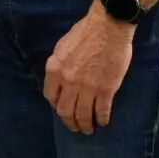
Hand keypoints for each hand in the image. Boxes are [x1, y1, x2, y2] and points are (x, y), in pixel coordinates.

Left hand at [44, 3, 135, 133]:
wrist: (108, 28)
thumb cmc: (85, 33)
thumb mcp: (62, 48)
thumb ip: (59, 66)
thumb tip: (60, 80)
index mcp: (54, 70)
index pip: (50, 96)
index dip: (56, 105)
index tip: (62, 109)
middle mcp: (68, 82)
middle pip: (64, 110)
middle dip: (69, 121)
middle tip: (75, 127)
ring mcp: (87, 87)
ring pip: (82, 115)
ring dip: (85, 125)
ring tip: (88, 130)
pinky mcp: (106, 89)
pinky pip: (102, 111)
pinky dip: (102, 119)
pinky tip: (103, 122)